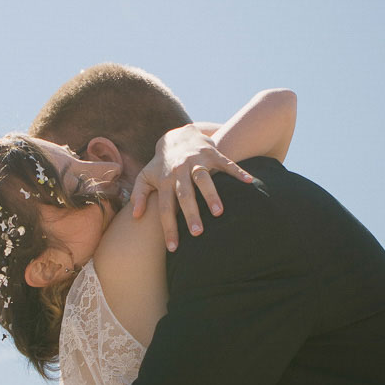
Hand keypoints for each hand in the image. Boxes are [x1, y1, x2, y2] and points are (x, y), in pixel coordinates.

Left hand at [130, 124, 253, 251]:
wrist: (177, 136)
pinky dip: (237, 171)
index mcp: (165, 180)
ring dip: (211, 195)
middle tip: (198, 233)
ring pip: (203, 178)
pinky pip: (226, 163)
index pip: (165, 207)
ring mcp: (196, 161)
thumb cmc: (162, 165)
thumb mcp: (145, 177)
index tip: (173, 248)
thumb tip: (135, 215)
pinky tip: (249, 181)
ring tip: (219, 213)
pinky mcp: (212, 153)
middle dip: (191, 213)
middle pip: (185, 194)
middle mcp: (179, 171)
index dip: (168, 227)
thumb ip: (139, 195)